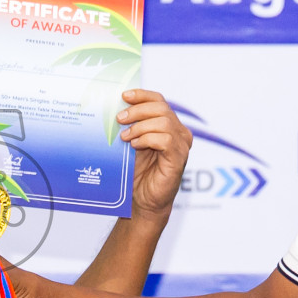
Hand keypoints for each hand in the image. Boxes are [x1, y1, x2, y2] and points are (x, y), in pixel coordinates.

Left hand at [118, 89, 192, 222]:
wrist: (143, 201)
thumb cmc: (138, 173)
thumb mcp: (132, 144)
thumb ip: (130, 126)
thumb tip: (115, 109)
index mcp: (168, 125)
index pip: (159, 101)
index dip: (142, 96)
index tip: (124, 96)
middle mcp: (179, 132)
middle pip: (161, 108)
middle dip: (138, 110)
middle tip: (119, 119)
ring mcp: (182, 145)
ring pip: (164, 122)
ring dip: (140, 127)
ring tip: (125, 137)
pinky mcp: (179, 158)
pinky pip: (166, 140)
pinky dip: (148, 139)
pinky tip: (135, 146)